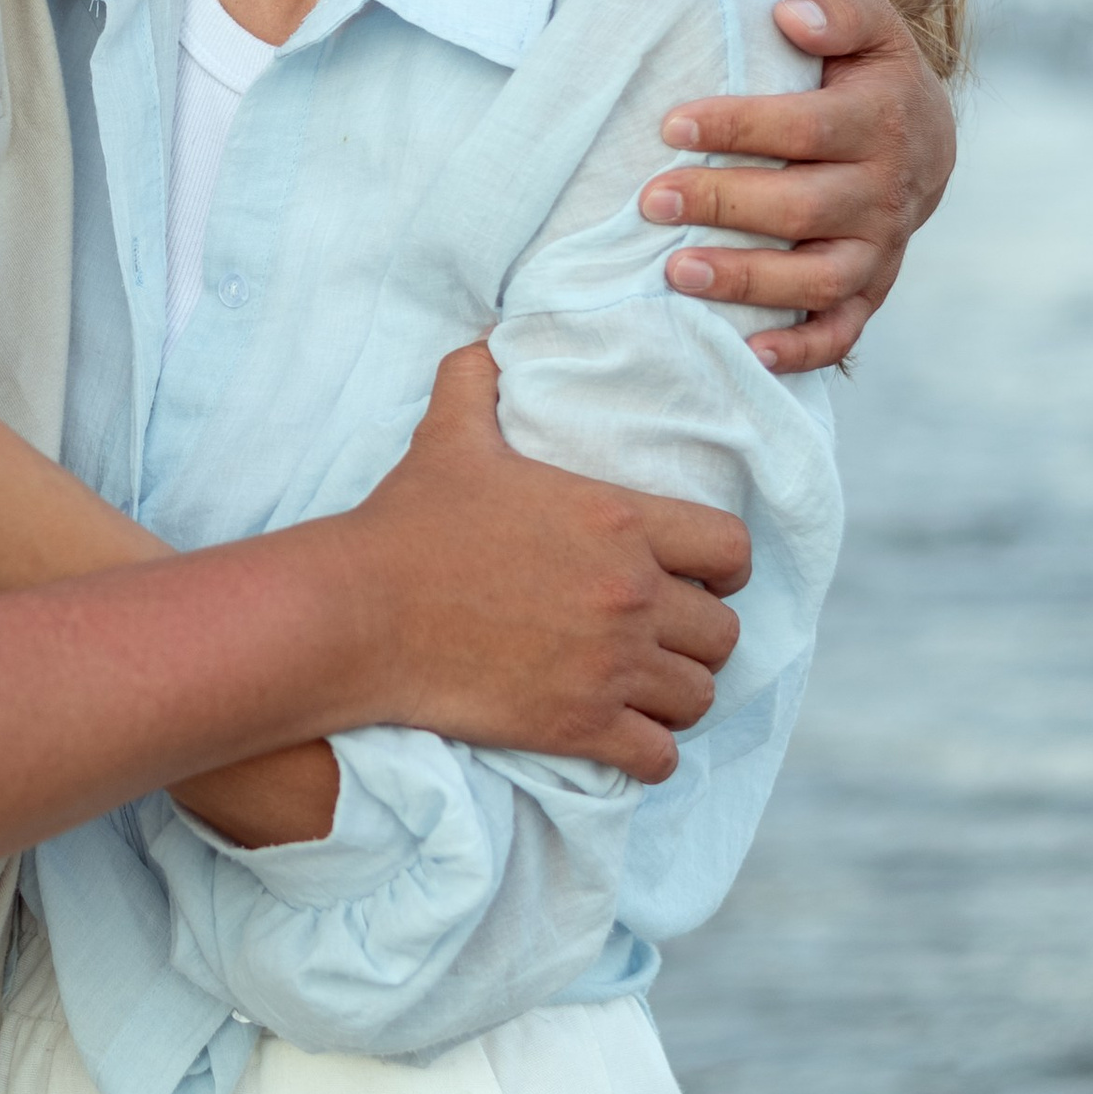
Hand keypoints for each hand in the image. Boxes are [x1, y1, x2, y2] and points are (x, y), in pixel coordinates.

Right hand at [343, 345, 746, 782]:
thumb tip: (490, 335)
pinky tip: (620, 738)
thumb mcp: (450, 433)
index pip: (732, 552)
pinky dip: (648, 753)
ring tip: (647, 690)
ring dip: (677, 694)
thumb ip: (480, 379)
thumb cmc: (408, 523)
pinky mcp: (577, 726)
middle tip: (665, 638)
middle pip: (725, 633)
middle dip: (701, 636)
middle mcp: (630, 595)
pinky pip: (658, 758)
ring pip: (699, 697)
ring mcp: (608, 667)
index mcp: (620, 522)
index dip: (724, 568)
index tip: (698, 577)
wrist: (360, 612)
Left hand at [640, 0, 956, 375]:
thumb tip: (791, 14)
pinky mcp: (871, 292)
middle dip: (723, 204)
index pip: (807, 127)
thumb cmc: (869, 77)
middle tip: (652, 200)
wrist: (926, 139)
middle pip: (804, 206)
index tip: (671, 127)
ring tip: (675, 273)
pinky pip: (841, 332)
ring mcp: (880, 250)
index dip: (738, 128)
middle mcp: (886, 192)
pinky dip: (801, 351)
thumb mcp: (872, 27)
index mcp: (883, 121)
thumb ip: (841, 13)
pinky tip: (746, 354)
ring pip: (819, 278)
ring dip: (748, 281)